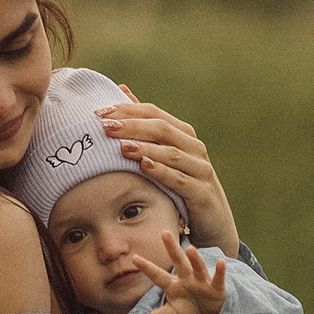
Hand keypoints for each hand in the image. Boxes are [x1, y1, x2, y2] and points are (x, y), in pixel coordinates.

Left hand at [95, 94, 239, 252]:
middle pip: (162, 129)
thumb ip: (145, 124)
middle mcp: (194, 148)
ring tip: (121, 146)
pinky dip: (162, 172)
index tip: (99, 112)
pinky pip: (181, 180)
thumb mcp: (164, 154)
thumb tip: (122, 89)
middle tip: (105, 126)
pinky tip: (144, 167)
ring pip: (171, 153)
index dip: (127, 110)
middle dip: (132, 126)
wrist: (213, 223)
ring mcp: (201, 169)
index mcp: (183, 134)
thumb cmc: (182, 185)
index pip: (153, 113)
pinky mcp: (203, 193)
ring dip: (145, 148)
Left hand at [134, 233, 226, 313]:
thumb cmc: (187, 309)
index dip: (147, 268)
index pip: (157, 275)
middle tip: (164, 233)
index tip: (134, 258)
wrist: (207, 313)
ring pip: (198, 268)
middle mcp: (186, 278)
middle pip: (178, 261)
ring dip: (195, 259)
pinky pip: (217, 278)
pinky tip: (221, 262)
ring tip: (190, 249)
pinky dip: (219, 271)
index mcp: (173, 284)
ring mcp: (201, 281)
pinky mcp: (215, 288)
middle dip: (172, 249)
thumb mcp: (174, 313)